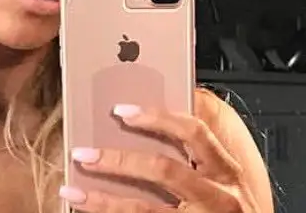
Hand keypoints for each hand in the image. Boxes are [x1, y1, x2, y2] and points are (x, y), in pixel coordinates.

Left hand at [58, 97, 264, 212]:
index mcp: (227, 170)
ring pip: (144, 211)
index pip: (194, 133)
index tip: (122, 110)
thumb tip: (169, 103)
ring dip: (103, 200)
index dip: (158, 118)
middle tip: (83, 152)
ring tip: (72, 191)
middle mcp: (218, 197)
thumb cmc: (233, 207)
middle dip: (118, 159)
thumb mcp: (227, 174)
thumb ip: (201, 144)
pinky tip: (89, 212)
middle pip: (164, 170)